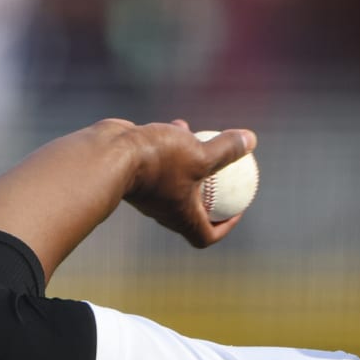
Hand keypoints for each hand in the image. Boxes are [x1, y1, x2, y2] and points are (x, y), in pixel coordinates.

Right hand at [118, 120, 257, 247]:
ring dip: (191, 163)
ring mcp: (148, 191)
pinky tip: (179, 124)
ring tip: (203, 141)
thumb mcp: (200, 154)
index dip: (225, 227)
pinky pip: (159, 161)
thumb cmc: (158, 160)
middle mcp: (164, 209)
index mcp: (182, 217)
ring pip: (175, 179)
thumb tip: (251, 140)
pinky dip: (171, 147)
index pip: (206, 236)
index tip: (237, 209)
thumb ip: (226, 150)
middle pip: (191, 210)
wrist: (108, 152)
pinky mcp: (135, 171)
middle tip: (226, 177)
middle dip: (210, 196)